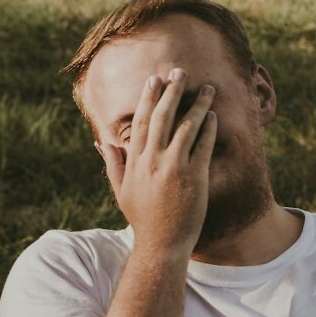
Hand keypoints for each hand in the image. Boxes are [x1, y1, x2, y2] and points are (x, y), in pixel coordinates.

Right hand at [101, 68, 216, 256]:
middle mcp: (152, 161)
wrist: (161, 245)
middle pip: (163, 117)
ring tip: (208, 89)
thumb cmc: (142, 220)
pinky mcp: (194, 177)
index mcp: (135, 162)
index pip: (141, 121)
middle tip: (180, 72)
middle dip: (172, 91)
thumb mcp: (121, 192)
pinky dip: (208, 128)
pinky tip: (212, 116)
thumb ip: (113, 165)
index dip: (149, 98)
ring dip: (197, 104)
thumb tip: (103, 144)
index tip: (155, 80)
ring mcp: (173, 168)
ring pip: (186, 126)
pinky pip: (202, 145)